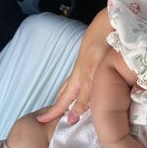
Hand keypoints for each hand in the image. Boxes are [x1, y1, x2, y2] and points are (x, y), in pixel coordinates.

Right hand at [37, 8, 111, 124]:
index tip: (40, 122)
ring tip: (67, 104)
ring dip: (67, 95)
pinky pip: (80, 79)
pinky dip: (79, 87)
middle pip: (64, 92)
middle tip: (53, 115)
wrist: (106, 25)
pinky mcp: (91, 61)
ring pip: (71, 85)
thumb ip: (84, 97)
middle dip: (58, 105)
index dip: (53, 113)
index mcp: (77, 81)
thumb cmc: (99, 49)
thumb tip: (72, 118)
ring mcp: (84, 67)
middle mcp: (78, 75)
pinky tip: (87, 86)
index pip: (62, 102)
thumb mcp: (91, 76)